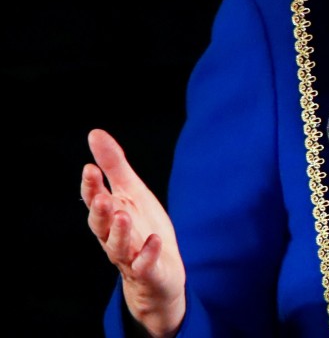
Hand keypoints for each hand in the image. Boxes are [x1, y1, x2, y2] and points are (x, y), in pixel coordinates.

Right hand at [81, 129, 185, 336]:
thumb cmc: (143, 227)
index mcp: (111, 216)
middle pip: (101, 226)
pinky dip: (148, 254)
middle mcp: (115, 237)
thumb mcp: (132, 192)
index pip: (95, 201)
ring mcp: (130, 257)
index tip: (90, 168)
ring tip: (123, 215)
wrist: (161, 273)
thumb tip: (94, 133)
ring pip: (118, 248)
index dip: (91, 187)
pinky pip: (145, 265)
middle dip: (100, 212)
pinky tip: (154, 240)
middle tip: (101, 196)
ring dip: (120, 232)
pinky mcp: (149, 272)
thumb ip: (114, 165)